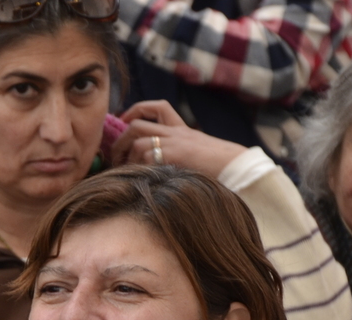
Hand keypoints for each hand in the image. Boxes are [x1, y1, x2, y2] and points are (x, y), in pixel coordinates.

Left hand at [109, 101, 248, 179]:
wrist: (237, 167)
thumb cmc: (221, 167)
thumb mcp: (199, 155)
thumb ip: (180, 154)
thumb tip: (156, 165)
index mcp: (183, 130)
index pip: (158, 107)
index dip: (137, 110)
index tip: (124, 120)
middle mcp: (176, 133)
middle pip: (138, 125)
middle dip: (121, 139)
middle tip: (115, 155)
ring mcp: (173, 143)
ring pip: (137, 141)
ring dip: (125, 156)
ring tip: (122, 171)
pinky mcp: (172, 156)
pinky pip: (144, 159)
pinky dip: (136, 169)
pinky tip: (137, 180)